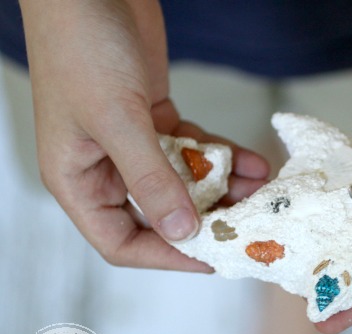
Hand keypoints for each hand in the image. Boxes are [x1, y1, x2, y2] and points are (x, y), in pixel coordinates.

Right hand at [19, 0, 268, 270]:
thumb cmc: (82, 47)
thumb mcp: (117, 119)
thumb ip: (151, 179)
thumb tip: (182, 231)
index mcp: (78, 181)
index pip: (121, 242)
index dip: (167, 256)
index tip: (212, 257)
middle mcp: (106, 169)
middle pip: (161, 214)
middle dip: (207, 220)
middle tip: (249, 226)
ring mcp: (134, 144)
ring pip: (184, 183)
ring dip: (224, 188)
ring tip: (262, 191)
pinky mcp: (156, 120)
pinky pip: (195, 150)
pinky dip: (223, 156)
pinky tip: (253, 162)